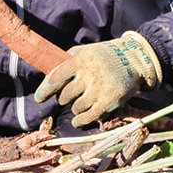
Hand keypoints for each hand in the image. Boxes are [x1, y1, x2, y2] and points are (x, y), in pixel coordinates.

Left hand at [33, 31, 163, 126]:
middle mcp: (90, 74)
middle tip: (69, 95)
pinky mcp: (110, 101)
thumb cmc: (102, 56)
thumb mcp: (84, 51)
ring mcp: (100, 89)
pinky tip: (77, 121)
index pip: (56, 77)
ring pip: (76, 107)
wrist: (133, 60)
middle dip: (63, 98)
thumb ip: (65, 61)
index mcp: (81, 59)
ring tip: (82, 101)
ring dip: (75, 108)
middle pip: (65, 96)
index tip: (39, 98)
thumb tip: (46, 78)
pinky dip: (80, 121)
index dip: (45, 89)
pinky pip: (88, 117)